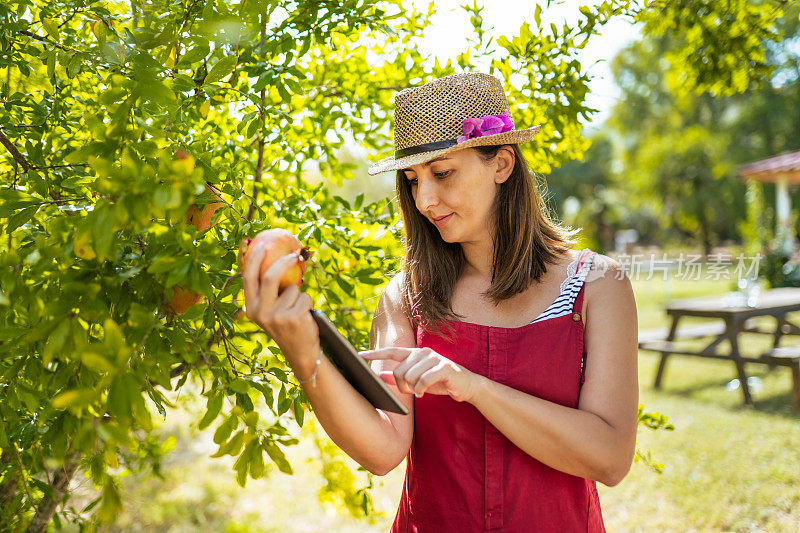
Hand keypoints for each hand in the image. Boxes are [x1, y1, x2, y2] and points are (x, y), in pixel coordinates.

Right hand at [242, 243, 318, 377]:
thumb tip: (271, 257)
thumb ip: (267, 291)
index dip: (253, 259)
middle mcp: (260, 313)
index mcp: (250, 308)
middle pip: (270, 277)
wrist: (300, 351)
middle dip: (284, 262)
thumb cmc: (286, 324)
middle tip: (295, 254)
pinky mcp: (293, 318)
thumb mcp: (270, 310)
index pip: (249, 279)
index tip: (261, 243)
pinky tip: (305, 317)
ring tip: (298, 309)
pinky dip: (308, 303)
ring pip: (293, 288)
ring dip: (300, 294)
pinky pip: (305, 297)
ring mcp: (277, 316)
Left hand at [359, 347, 481, 402]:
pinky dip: (421, 390)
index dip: (375, 353)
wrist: (465, 386)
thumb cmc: (439, 382)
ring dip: (412, 389)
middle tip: (409, 392)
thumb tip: (379, 376)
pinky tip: (423, 394)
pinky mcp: (444, 368)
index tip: (359, 355)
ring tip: (418, 393)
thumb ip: (398, 377)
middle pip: (399, 370)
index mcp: (415, 353)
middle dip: (400, 385)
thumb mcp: (416, 380)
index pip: (391, 351)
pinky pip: (424, 381)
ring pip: (410, 376)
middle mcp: (423, 352)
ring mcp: (434, 359)